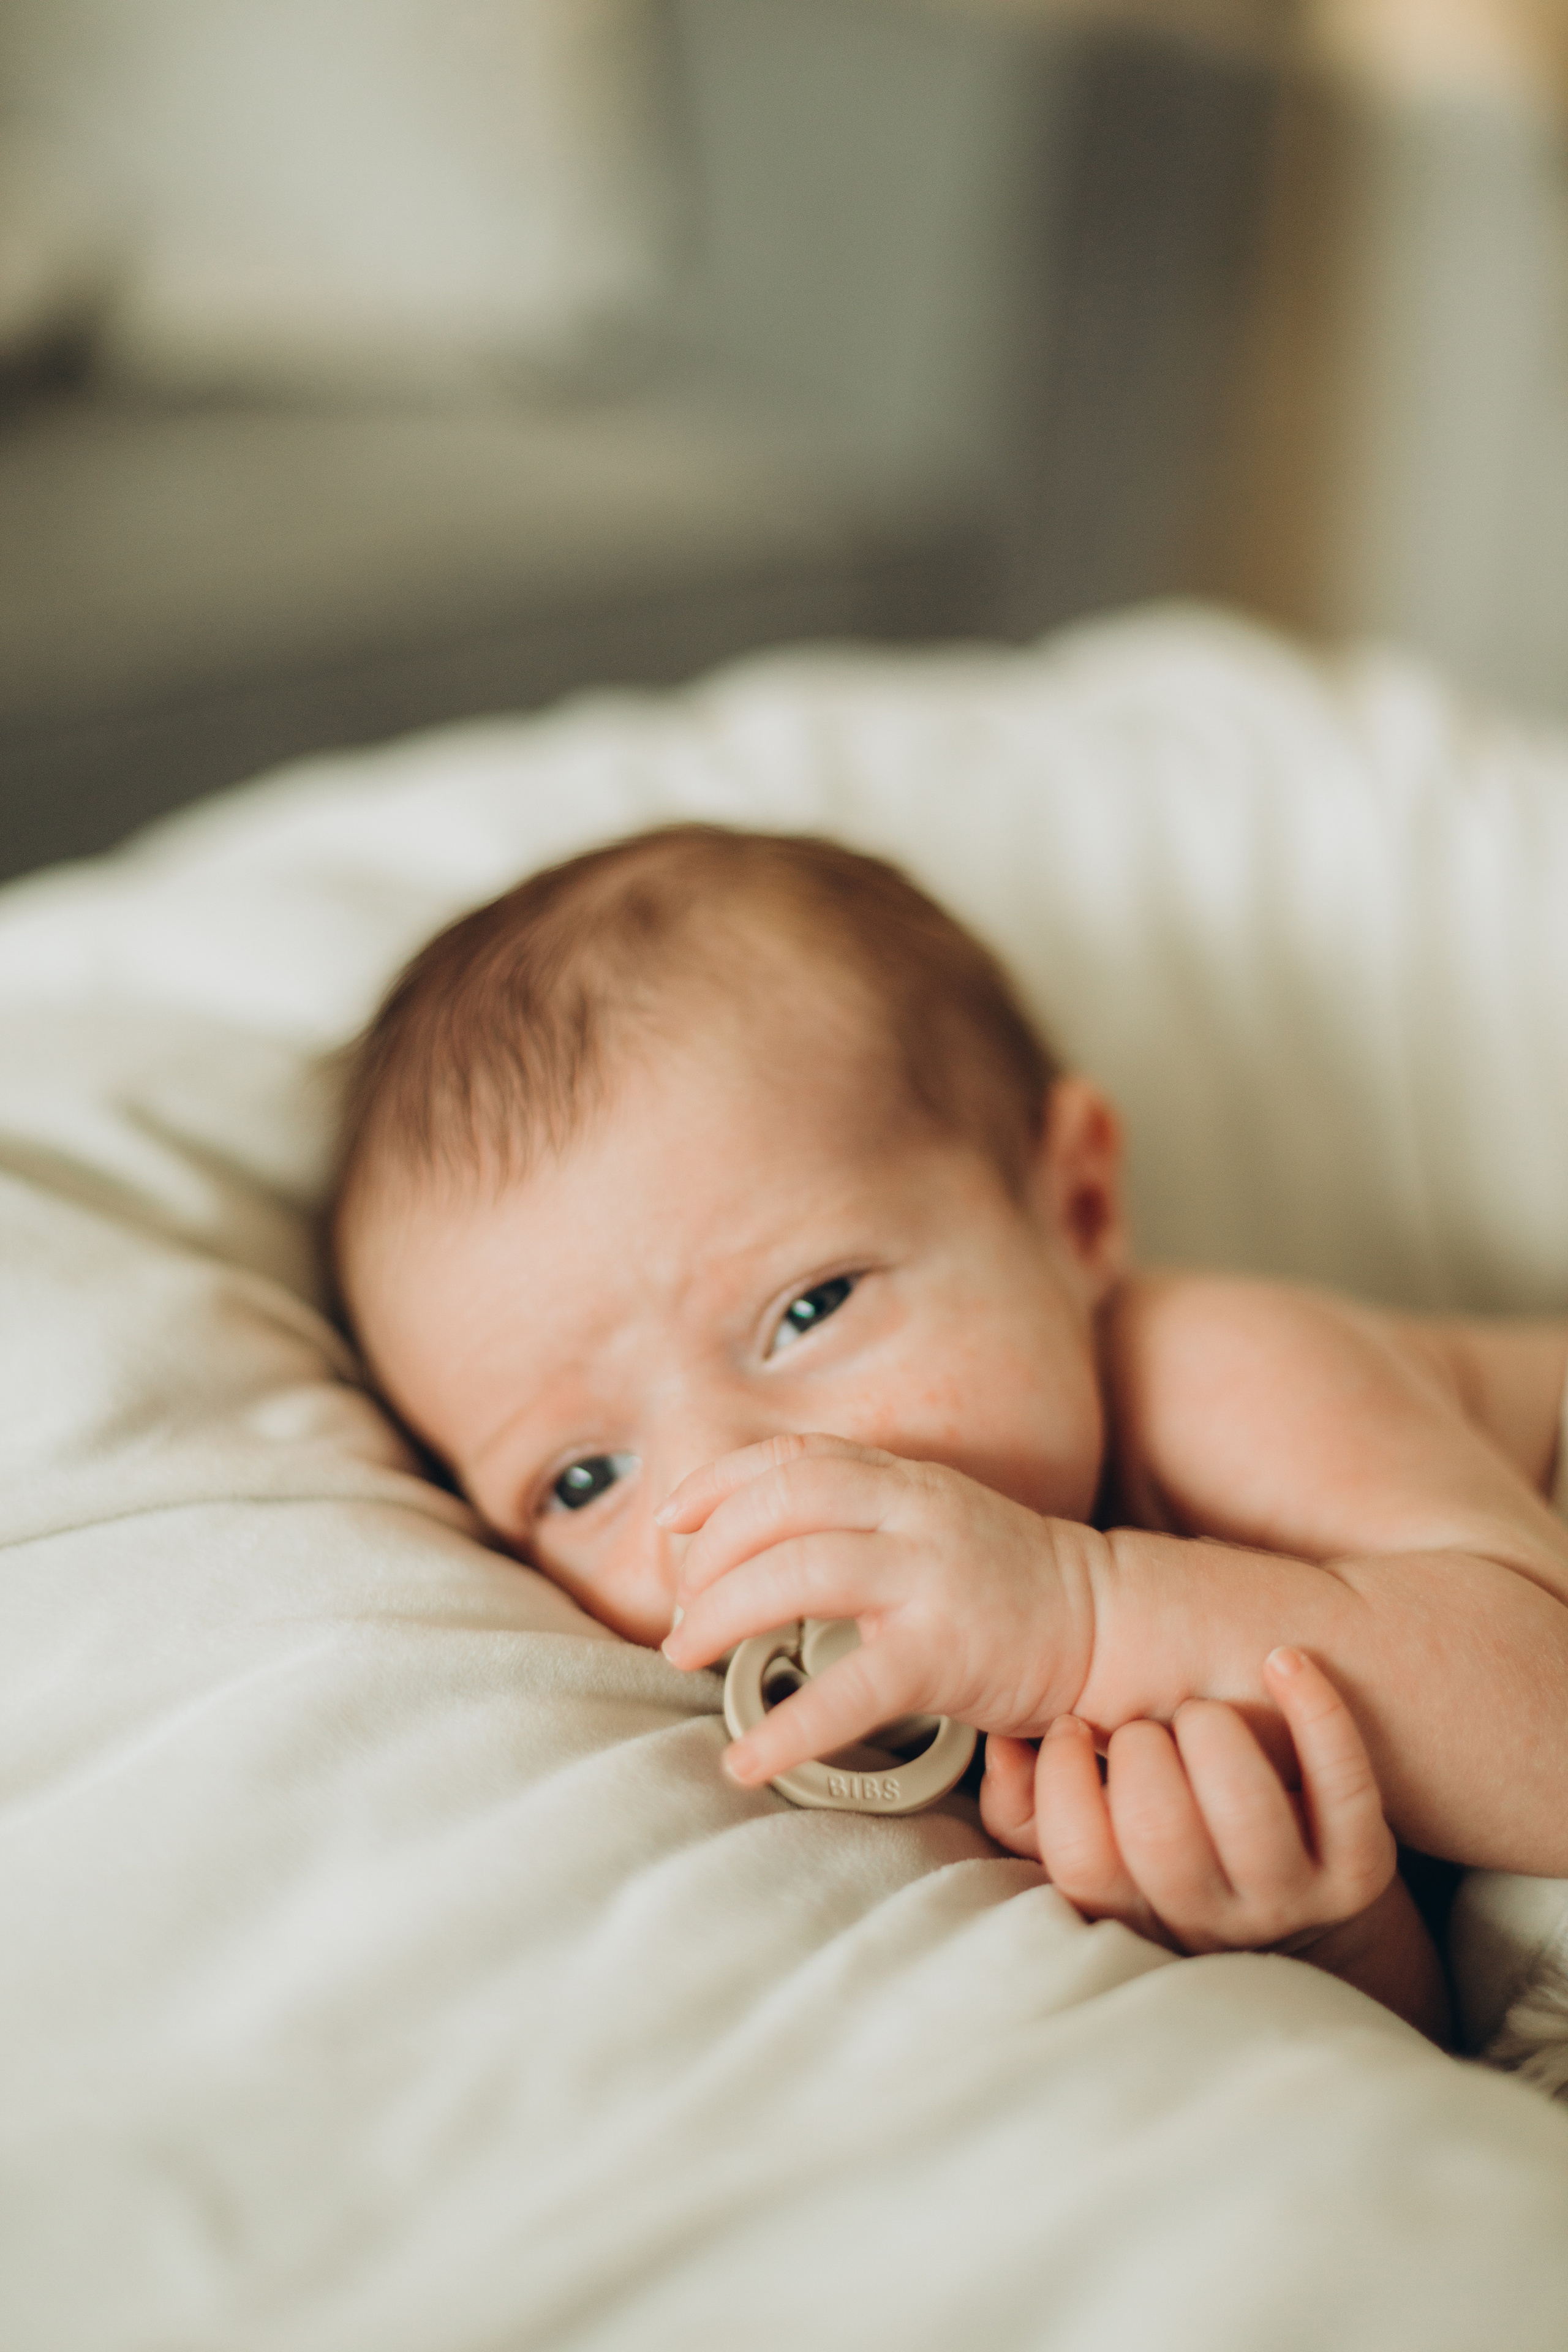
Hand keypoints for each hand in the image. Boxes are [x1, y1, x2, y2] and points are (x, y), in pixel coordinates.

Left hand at [659, 1433, 1098, 1785]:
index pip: (792, 1457)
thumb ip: (855, 1514)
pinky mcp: (947, 1653)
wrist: (1107, 1623)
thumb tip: (746, 1547)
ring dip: (722, 1614)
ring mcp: (932, 1579)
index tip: (670, 1518)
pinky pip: (850, 1690)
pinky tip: (746, 1759)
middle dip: (708, 1557)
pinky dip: (787, 1727)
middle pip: (780, 1506)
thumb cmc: (1002, 1583)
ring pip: (799, 1572)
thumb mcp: (928, 1519)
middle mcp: (914, 1513)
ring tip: (687, 1657)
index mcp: (903, 1480)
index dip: (718, 1481)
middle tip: (679, 1615)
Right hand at [980, 1647, 1397, 1957]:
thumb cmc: (1165, 1833)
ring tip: (1203, 1709)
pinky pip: (1345, 1786)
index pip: (1081, 1862)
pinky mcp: (1360, 1870)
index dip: (1065, 1778)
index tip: (1074, 1725)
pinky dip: (1316, 1713)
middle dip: (1143, 1750)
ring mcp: (1290, 1898)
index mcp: (1131, 1909)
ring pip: (1251, 1821)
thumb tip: (1006, 1743)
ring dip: (1215, 1734)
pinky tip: (1283, 1662)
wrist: (1292, 1888)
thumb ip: (1024, 1797)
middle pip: (1163, 1841)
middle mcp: (1208, 1918)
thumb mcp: (1086, 1832)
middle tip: (1146, 1720)